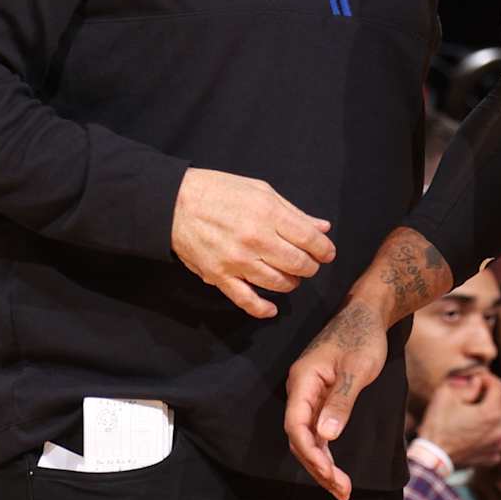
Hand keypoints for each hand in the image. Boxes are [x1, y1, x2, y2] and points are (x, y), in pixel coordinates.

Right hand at [170, 165, 333, 319]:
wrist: (174, 203)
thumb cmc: (218, 191)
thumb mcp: (260, 190)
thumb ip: (293, 212)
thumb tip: (322, 228)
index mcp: (267, 213)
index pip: (310, 240)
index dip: (324, 249)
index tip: (326, 253)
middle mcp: (255, 239)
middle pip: (298, 264)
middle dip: (310, 267)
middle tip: (308, 264)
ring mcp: (237, 261)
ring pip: (279, 284)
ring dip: (291, 283)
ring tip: (290, 276)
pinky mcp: (220, 277)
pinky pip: (247, 301)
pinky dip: (263, 309)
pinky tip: (272, 308)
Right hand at [284, 301, 389, 499]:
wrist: (366, 314)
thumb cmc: (363, 337)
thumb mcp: (357, 369)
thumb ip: (341, 402)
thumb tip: (326, 435)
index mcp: (303, 382)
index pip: (296, 426)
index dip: (310, 453)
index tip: (330, 473)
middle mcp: (301, 391)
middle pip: (300, 438)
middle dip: (318, 467)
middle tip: (342, 491)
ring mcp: (310, 395)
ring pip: (309, 437)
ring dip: (323, 464)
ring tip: (342, 489)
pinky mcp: (321, 398)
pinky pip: (318, 430)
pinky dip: (327, 451)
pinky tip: (336, 469)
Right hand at [418, 368, 500, 473]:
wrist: (431, 459)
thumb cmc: (436, 426)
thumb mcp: (445, 395)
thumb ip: (465, 384)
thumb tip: (477, 383)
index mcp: (491, 413)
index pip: (499, 386)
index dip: (486, 378)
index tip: (475, 379)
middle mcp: (500, 430)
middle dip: (497, 392)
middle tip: (481, 391)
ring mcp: (498, 445)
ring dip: (495, 411)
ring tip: (475, 411)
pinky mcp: (492, 457)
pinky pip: (498, 438)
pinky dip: (490, 431)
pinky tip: (474, 430)